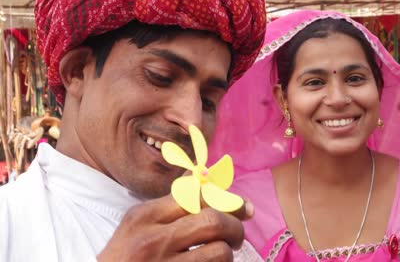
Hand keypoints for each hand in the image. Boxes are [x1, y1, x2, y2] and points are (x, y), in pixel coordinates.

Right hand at [97, 195, 253, 261]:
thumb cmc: (124, 257)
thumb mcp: (138, 224)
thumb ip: (171, 203)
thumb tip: (205, 177)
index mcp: (143, 216)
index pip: (195, 196)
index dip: (227, 200)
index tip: (244, 207)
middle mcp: (152, 240)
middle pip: (212, 221)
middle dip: (235, 227)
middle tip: (236, 235)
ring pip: (219, 252)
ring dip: (228, 254)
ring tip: (222, 255)